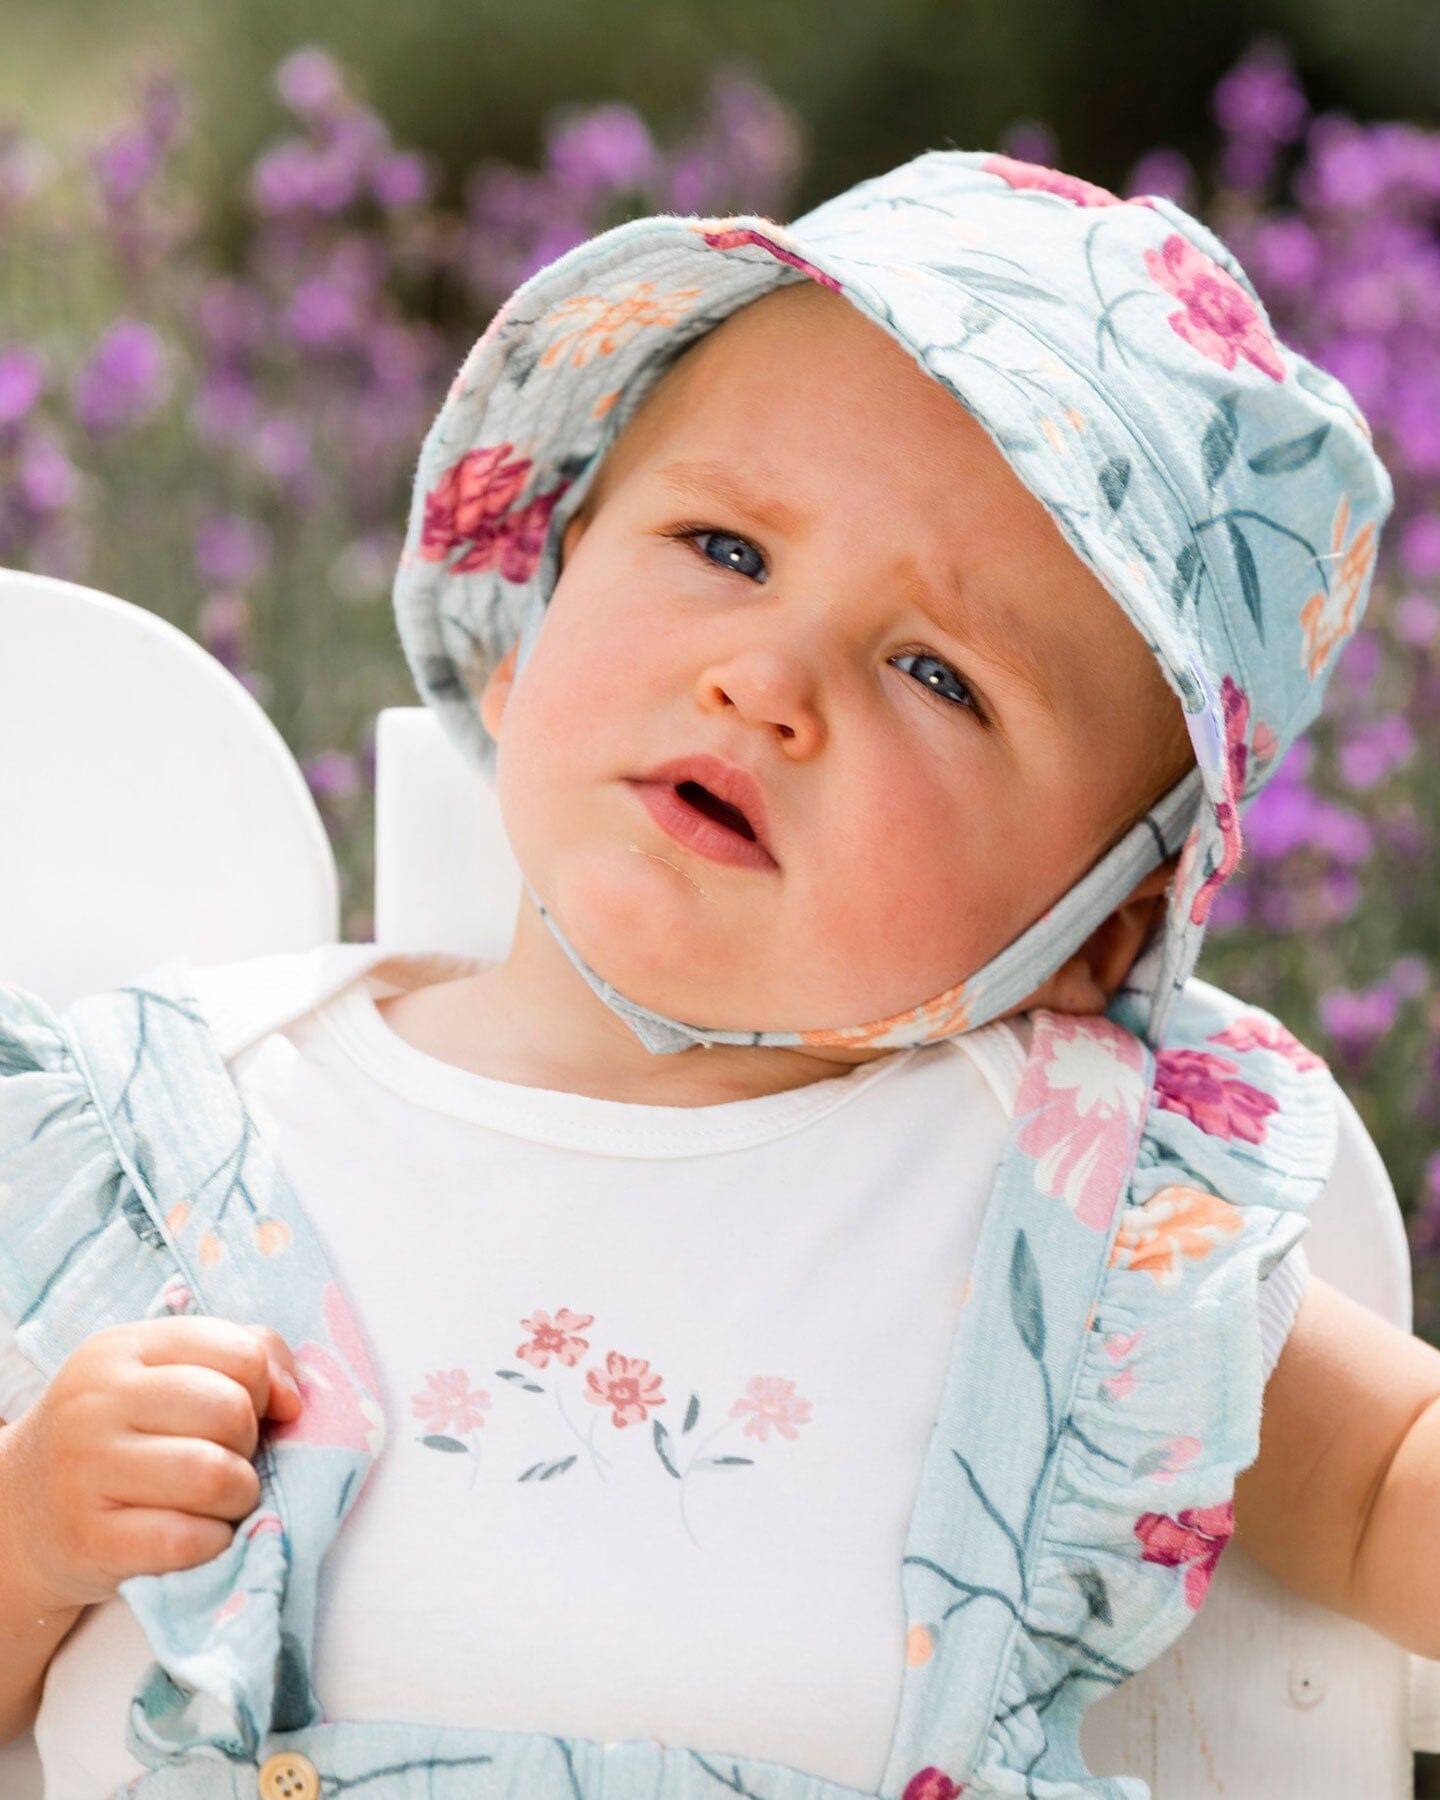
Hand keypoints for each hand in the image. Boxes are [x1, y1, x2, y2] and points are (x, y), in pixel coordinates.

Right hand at [0, 1317, 302, 1612]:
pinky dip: (214, 1542)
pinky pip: (187, 1539)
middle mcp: (96, 1402)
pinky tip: (199, 1535)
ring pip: (214, 1474)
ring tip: (220, 1499)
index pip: (239, 1351)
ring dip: (239, 1495)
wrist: (20, 1516)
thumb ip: (245, 1358)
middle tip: (230, 1460)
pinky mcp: (88, 1540)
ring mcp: (85, 1470)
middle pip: (231, 1411)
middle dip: (250, 1444)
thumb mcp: (165, 1375)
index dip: (266, 1389)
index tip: (255, 1413)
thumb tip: (294, 1400)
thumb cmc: (118, 1438)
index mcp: (123, 1350)